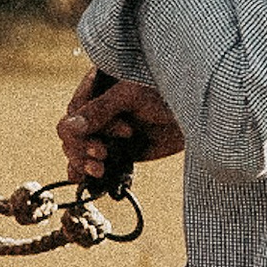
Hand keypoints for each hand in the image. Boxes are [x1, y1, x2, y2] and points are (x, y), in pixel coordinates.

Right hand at [59, 68, 182, 182]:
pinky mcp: (121, 151)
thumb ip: (100, 111)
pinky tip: (82, 179)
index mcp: (98, 86)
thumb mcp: (131, 95)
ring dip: (84, 161)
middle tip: (103, 155)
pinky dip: (87, 173)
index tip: (102, 141)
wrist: (200, 112)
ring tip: (99, 169)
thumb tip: (67, 128)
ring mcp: (110, 132)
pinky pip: (97, 163)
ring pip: (81, 150)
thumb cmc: (167, 91)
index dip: (82, 130)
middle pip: (74, 134)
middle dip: (83, 147)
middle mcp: (100, 109)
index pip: (74, 112)